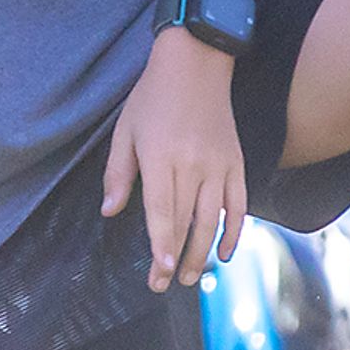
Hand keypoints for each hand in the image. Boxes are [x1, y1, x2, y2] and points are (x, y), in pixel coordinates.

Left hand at [102, 30, 245, 289]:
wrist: (196, 64)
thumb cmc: (152, 98)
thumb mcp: (125, 131)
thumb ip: (118, 174)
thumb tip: (110, 212)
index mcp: (161, 156)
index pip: (162, 209)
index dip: (162, 242)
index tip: (160, 269)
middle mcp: (193, 164)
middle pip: (186, 221)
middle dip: (175, 257)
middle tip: (164, 285)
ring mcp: (219, 165)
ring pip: (213, 219)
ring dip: (202, 251)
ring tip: (189, 276)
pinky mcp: (236, 162)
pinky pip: (239, 204)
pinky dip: (235, 231)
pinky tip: (226, 253)